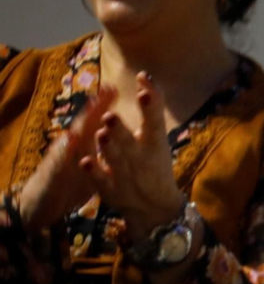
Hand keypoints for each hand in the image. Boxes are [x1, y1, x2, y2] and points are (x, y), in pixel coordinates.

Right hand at [14, 87, 116, 229]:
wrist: (41, 204)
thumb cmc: (69, 183)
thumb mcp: (92, 167)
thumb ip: (103, 152)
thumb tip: (120, 140)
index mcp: (84, 145)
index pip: (97, 124)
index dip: (108, 108)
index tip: (121, 90)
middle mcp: (71, 146)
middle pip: (86, 124)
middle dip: (98, 107)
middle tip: (110, 89)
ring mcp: (61, 157)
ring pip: (73, 137)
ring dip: (84, 122)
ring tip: (95, 106)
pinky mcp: (53, 172)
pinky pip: (61, 159)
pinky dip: (67, 148)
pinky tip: (73, 137)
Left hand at [82, 72, 185, 241]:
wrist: (156, 207)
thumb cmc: (155, 164)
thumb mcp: (157, 137)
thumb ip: (152, 109)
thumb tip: (144, 75)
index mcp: (155, 142)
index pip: (154, 120)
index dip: (151, 102)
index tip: (144, 81)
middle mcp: (142, 157)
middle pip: (130, 141)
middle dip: (121, 130)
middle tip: (112, 116)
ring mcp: (126, 173)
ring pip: (115, 158)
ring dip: (109, 147)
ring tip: (102, 134)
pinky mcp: (112, 188)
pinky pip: (102, 179)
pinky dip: (94, 172)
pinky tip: (87, 162)